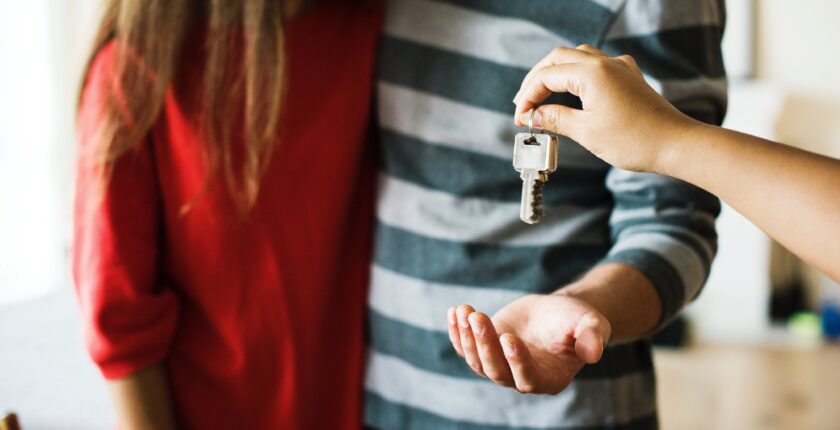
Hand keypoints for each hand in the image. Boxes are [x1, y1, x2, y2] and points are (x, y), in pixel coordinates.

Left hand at [447, 294, 610, 394]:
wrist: (557, 312)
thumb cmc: (577, 320)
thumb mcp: (591, 323)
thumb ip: (593, 336)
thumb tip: (594, 352)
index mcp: (549, 378)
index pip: (528, 379)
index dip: (516, 361)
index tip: (508, 337)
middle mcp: (521, 378)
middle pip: (496, 370)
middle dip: (484, 344)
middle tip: (478, 317)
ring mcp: (500, 366)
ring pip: (477, 361)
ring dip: (467, 337)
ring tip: (464, 311)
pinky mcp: (485, 351)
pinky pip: (465, 347)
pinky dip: (457, 332)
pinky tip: (454, 312)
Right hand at [512, 45, 698, 173]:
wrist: (676, 144)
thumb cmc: (635, 140)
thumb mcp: (587, 132)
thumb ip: (556, 119)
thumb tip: (534, 115)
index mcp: (592, 73)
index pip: (547, 76)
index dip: (528, 96)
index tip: (520, 119)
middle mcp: (605, 63)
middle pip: (558, 58)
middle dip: (537, 80)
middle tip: (524, 104)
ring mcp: (620, 68)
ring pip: (577, 57)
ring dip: (556, 73)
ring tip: (542, 96)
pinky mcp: (629, 78)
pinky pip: (597, 65)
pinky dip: (577, 74)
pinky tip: (574, 90)